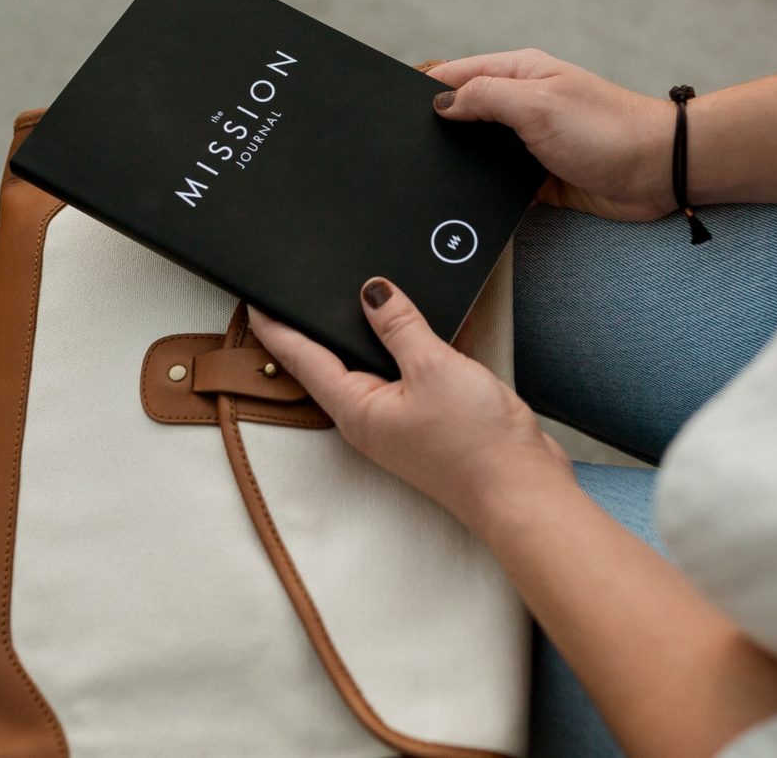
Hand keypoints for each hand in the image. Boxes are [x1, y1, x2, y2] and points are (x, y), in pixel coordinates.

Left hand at [246, 277, 572, 532]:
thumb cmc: (474, 444)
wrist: (522, 489)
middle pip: (334, 360)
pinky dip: (415, 344)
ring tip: (363, 295)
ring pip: (376, 363)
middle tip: (299, 287)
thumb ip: (400, 325)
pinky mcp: (429, 417)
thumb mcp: (433, 367)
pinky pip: (411, 370)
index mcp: (355, 408)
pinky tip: (430, 319)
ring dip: (373, 331)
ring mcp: (400, 419)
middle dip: (318, 324)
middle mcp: (370, 416)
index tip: (253, 299)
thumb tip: (372, 291)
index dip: (276, 325)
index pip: (302, 358)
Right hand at [427, 49, 676, 221]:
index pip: (455, 74)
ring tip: (431, 177)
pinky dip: (483, 191)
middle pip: (463, 113)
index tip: (393, 111)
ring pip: (478, 151)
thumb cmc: (607, 130)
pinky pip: (498, 183)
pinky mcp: (537, 176)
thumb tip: (440, 103)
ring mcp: (528, 141)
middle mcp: (521, 104)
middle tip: (406, 150)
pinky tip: (466, 202)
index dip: (424, 89)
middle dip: (437, 129)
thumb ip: (484, 97)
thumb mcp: (537, 104)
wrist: (658, 173)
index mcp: (518, 74)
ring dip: (461, 162)